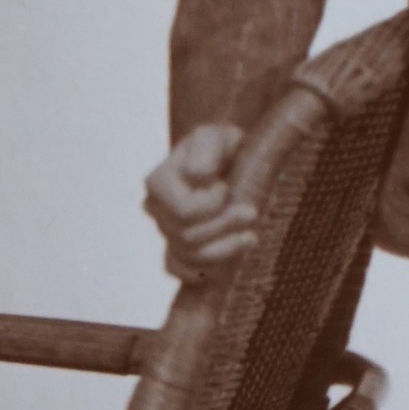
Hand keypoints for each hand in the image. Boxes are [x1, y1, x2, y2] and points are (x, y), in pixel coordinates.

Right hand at [143, 123, 258, 281]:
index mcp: (158, 182)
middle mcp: (156, 210)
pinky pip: (180, 271)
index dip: (211, 205)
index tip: (226, 187)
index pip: (184, 212)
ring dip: (224, 250)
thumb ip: (206, 151)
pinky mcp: (178, 248)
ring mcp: (166, 232)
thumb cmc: (220, 146)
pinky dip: (200, 272)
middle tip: (251, 211)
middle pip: (188, 237)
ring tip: (250, 237)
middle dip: (224, 226)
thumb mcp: (216, 137)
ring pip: (189, 257)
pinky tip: (225, 264)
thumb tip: (197, 177)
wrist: (225, 158)